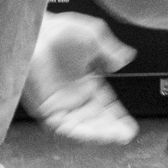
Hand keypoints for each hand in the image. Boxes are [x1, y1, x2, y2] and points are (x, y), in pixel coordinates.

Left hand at [23, 12, 137, 144]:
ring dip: (98, 133)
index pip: (106, 107)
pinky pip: (62, 126)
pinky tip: (92, 133)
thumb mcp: (94, 37)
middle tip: (125, 135)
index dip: (118, 118)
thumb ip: (110, 51)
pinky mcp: (45, 108)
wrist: (36, 32)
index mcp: (87, 83)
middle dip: (111, 129)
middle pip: (96, 120)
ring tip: (114, 136)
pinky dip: (78, 131)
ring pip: (81, 126)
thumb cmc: (60, 31)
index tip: (130, 128)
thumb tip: (126, 59)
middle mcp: (74, 97)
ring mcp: (59, 104)